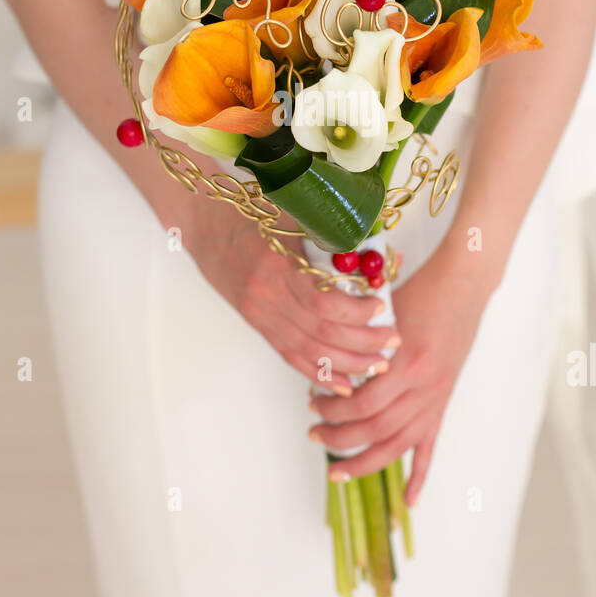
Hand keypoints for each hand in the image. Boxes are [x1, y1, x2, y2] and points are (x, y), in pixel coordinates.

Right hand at [180, 195, 400, 393]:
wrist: (202, 222)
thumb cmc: (250, 212)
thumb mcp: (291, 216)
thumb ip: (332, 237)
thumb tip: (379, 255)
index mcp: (276, 267)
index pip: (322, 302)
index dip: (356, 311)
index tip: (381, 305)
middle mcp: (266, 297)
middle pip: (321, 333)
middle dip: (362, 343)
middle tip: (393, 342)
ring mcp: (259, 314)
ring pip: (309, 352)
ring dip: (348, 364)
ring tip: (378, 366)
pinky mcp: (257, 324)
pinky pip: (290, 356)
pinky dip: (319, 373)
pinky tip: (344, 384)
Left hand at [308, 238, 494, 503]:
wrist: (462, 287)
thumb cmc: (419, 292)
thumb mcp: (383, 313)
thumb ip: (359, 344)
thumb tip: (327, 370)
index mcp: (406, 362)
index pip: (362, 402)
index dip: (333, 408)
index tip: (312, 401)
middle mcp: (424, 386)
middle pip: (376, 429)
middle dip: (339, 437)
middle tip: (314, 431)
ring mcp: (436, 398)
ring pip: (398, 446)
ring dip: (365, 462)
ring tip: (337, 469)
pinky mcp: (443, 404)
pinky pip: (430, 447)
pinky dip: (418, 477)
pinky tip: (407, 502)